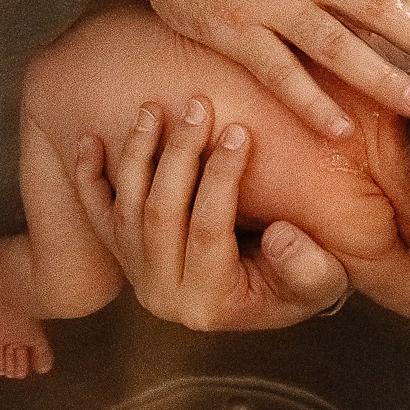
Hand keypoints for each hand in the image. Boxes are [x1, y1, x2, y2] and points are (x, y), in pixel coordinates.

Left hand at [71, 97, 350, 331]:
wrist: (269, 290)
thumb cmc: (299, 279)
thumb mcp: (320, 281)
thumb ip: (306, 266)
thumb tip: (280, 237)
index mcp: (209, 303)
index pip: (209, 229)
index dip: (222, 178)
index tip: (240, 131)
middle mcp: (162, 295)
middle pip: (160, 213)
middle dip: (180, 154)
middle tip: (199, 105)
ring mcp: (137, 275)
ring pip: (126, 208)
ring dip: (137, 154)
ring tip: (153, 109)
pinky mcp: (123, 255)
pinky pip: (98, 215)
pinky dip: (89, 177)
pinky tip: (89, 140)